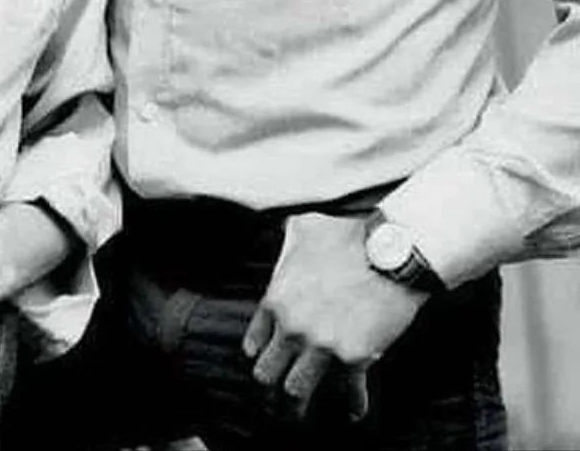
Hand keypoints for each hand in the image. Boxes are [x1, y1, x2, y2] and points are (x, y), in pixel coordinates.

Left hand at [242, 212, 427, 420]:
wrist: (391, 252)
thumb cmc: (349, 237)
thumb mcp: (304, 228)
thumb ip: (288, 242)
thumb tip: (285, 240)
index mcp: (277, 299)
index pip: (254, 342)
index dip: (258, 356)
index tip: (264, 364)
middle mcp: (294, 327)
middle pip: (267, 374)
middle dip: (268, 391)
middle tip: (272, 402)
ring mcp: (323, 346)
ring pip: (296, 392)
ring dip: (296, 408)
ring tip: (298, 417)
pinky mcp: (355, 358)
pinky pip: (349, 394)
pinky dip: (352, 406)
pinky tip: (353, 413)